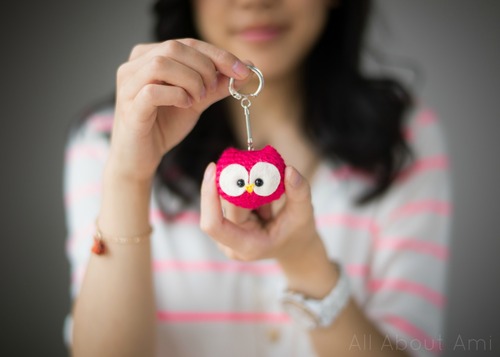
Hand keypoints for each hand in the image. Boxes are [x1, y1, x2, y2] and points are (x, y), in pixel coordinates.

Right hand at [107, 39, 250, 181]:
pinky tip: (186, 105)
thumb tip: (246, 69)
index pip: (188, 43)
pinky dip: (176, 95)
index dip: (218, 54)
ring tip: (199, 98)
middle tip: (213, 89)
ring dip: (190, 80)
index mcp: (150, 56)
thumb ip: (217, 85)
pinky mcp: (130, 107)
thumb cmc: (164, 126)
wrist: (142, 157)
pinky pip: (152, 92)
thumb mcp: (197, 101)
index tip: (243, 70)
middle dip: (204, 67)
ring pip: (161, 64)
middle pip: (174, 47)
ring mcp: (128, 85)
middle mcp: (135, 65)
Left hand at [200, 162, 320, 264]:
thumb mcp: (304, 214)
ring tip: (269, 203)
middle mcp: (231, 244)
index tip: (214, 167)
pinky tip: (262, 204)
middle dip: (238, 183)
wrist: (294, 248)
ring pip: (224, 200)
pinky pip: (227, 201)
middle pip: (223, 205)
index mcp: (247, 245)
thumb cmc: (298, 233)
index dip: (209, 196)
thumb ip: (299, 193)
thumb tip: (290, 170)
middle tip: (255, 168)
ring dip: (246, 191)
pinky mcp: (226, 225)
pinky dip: (244, 193)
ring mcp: (226, 236)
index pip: (214, 224)